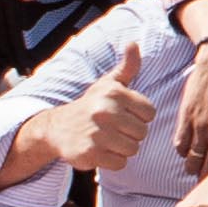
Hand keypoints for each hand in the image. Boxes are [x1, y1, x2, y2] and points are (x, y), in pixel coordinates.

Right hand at [34, 54, 152, 173]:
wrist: (58, 128)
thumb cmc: (91, 105)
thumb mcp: (108, 84)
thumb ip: (127, 67)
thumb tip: (133, 43)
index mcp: (114, 93)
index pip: (150, 113)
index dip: (139, 116)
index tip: (123, 114)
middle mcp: (105, 111)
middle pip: (142, 132)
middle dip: (131, 133)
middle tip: (112, 128)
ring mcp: (97, 133)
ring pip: (133, 149)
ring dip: (122, 148)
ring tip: (106, 139)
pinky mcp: (91, 154)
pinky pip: (120, 163)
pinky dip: (113, 160)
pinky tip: (100, 150)